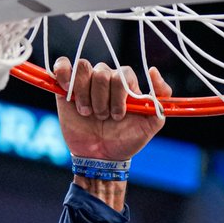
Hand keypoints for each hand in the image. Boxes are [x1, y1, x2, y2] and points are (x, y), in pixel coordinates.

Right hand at [53, 58, 171, 160]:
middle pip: (102, 71)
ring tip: (87, 113)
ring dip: (85, 94)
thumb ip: (160, 99)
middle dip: (102, 99)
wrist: (101, 157)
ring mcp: (86, 82)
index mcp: (125, 83)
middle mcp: (106, 79)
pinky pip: (62, 65)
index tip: (118, 116)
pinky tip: (68, 91)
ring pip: (83, 68)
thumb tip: (153, 71)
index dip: (119, 95)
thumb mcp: (151, 124)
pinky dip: (63, 73)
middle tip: (102, 118)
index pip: (122, 73)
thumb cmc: (126, 140)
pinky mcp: (66, 88)